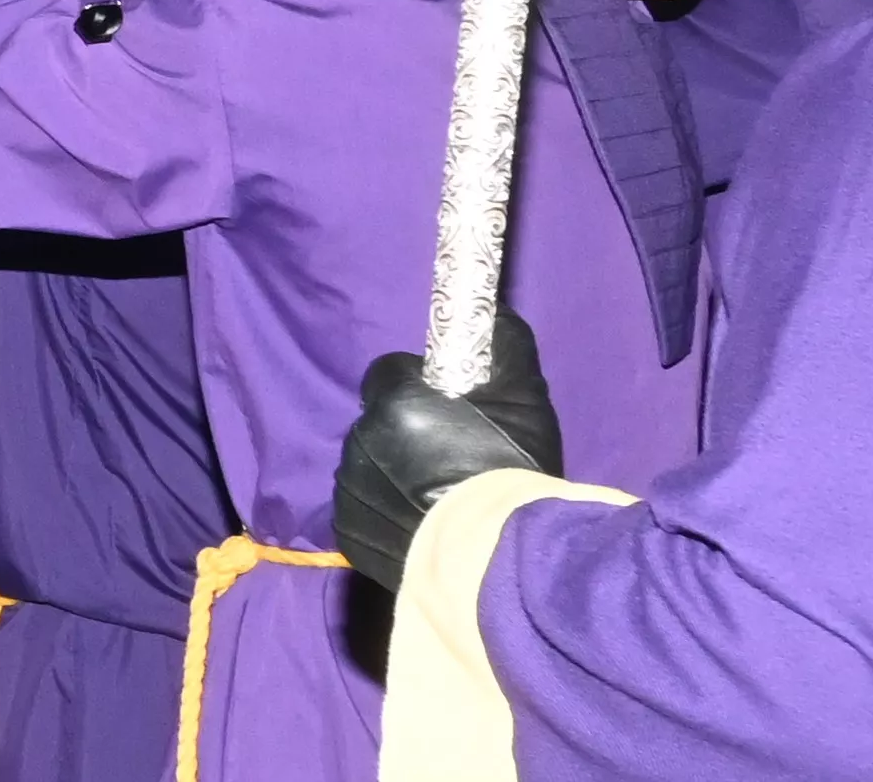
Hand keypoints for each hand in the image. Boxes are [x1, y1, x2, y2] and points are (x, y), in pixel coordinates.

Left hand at [335, 311, 564, 590]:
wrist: (503, 563)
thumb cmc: (513, 474)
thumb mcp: (523, 399)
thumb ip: (501, 345)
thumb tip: (488, 309)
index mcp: (395, 404)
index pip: (389, 374)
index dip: (417, 389)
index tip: (447, 412)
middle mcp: (361, 442)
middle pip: (377, 421)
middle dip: (406, 432)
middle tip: (450, 460)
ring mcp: (350, 490)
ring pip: (366, 464)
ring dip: (391, 472)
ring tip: (438, 498)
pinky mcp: (349, 533)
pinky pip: (361, 507)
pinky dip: (383, 511)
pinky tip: (422, 524)